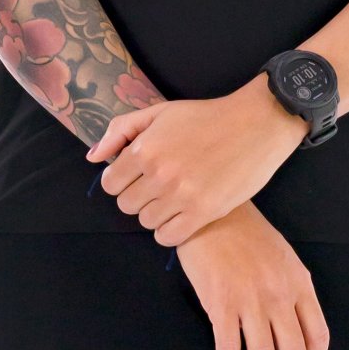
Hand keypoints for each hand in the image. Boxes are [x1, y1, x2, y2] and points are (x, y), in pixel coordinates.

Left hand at [85, 82, 307, 245]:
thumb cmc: (206, 117)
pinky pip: (168, 237)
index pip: (110, 183)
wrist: (256, 124)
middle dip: (138, 195)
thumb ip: (121, 131)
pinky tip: (181, 214)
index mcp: (145, 149)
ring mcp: (182, 196)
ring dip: (156, 212)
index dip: (121, 180)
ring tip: (173, 197)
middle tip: (157, 185)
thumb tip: (93, 158)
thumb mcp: (160, 112)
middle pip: (126, 205)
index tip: (137, 175)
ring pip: (146, 222)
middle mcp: (159, 174)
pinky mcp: (204, 213)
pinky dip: (170, 230)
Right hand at [174, 202, 329, 349]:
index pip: (318, 336)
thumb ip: (292, 290)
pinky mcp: (221, 302)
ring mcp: (250, 299)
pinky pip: (228, 349)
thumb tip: (293, 328)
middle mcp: (279, 294)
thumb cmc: (245, 233)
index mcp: (299, 282)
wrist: (211, 212)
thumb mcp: (282, 257)